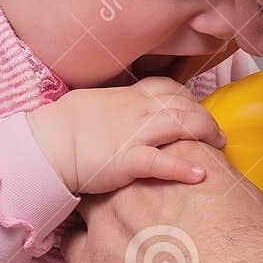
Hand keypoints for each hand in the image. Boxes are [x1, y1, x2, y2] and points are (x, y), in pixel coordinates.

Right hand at [27, 77, 224, 194]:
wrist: (44, 144)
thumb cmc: (62, 126)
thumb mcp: (93, 105)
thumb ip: (116, 107)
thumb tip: (122, 113)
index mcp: (127, 96)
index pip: (168, 88)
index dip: (188, 98)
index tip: (196, 111)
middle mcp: (136, 110)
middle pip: (183, 105)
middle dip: (205, 117)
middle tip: (217, 134)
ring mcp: (133, 134)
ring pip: (180, 124)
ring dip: (205, 133)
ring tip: (219, 146)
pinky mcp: (127, 160)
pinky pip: (161, 160)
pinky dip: (183, 166)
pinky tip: (200, 173)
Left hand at [61, 139, 262, 262]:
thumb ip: (239, 200)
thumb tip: (248, 213)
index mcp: (182, 159)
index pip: (156, 153)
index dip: (159, 173)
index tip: (168, 193)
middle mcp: (139, 182)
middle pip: (117, 176)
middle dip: (129, 196)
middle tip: (147, 223)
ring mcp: (110, 223)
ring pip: (89, 208)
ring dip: (106, 223)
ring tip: (127, 246)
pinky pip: (73, 248)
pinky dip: (89, 255)